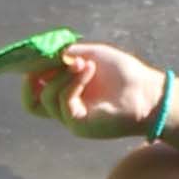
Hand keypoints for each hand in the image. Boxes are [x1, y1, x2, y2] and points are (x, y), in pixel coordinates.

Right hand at [35, 40, 161, 136]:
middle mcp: (65, 108)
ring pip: (46, 98)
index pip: (36, 89)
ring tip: (83, 63)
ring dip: (61, 75)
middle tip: (47, 61)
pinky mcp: (79, 125)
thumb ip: (68, 54)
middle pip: (30, 102)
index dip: (32, 72)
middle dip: (33, 79)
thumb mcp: (92, 55)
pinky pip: (63, 102)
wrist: (148, 92)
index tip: (40, 53)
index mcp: (66, 92)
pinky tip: (89, 69)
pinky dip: (73, 83)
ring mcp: (71, 118)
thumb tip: (44, 54)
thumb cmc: (124, 74)